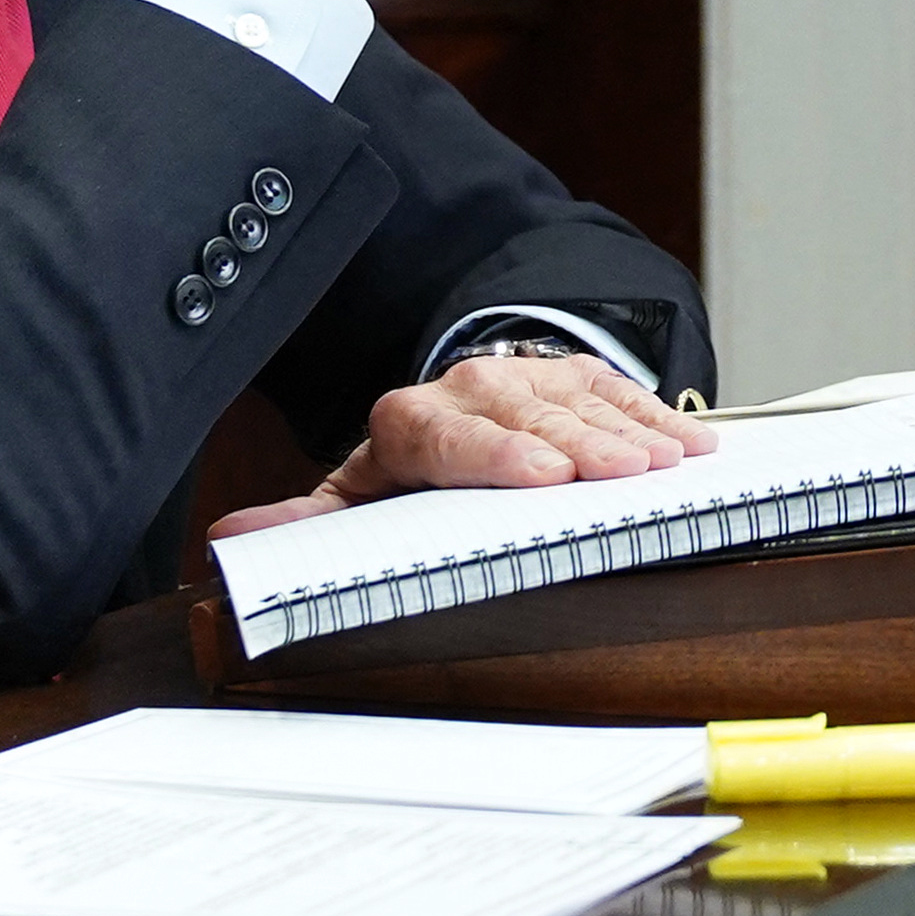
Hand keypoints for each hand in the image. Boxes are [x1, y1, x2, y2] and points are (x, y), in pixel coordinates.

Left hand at [203, 351, 712, 540]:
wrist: (448, 415)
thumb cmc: (407, 478)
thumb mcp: (354, 503)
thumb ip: (302, 525)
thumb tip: (229, 540)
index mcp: (407, 427)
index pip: (446, 433)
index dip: (495, 453)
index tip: (539, 475)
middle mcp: (466, 392)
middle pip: (523, 415)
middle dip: (576, 444)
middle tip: (623, 473)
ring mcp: (524, 379)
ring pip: (573, 397)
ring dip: (623, 429)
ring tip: (664, 461)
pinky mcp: (569, 376)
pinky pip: (613, 387)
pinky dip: (650, 413)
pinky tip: (684, 443)